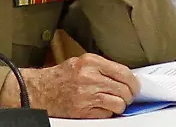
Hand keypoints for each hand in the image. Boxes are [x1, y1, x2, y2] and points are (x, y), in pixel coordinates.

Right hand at [10, 53, 139, 117]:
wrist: (39, 90)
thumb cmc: (60, 76)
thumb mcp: (81, 62)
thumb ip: (102, 66)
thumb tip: (124, 76)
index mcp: (91, 62)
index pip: (123, 72)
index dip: (133, 81)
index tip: (135, 86)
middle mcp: (89, 77)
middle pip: (123, 89)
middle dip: (129, 95)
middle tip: (127, 96)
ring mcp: (86, 95)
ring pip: (118, 103)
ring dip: (120, 105)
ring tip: (115, 103)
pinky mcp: (83, 110)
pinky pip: (106, 114)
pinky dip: (107, 113)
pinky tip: (102, 108)